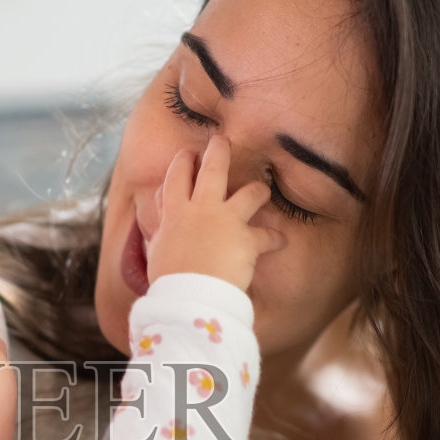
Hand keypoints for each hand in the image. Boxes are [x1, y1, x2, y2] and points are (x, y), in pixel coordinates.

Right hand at [146, 135, 276, 291]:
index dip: (183, 162)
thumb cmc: (169, 281)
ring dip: (259, 190)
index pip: (176, 176)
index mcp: (175, 213)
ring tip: (263, 189)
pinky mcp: (247, 240)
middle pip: (213, 168)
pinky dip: (275, 239)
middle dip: (219, 149)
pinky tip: (281, 241)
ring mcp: (226, 221)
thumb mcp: (157, 252)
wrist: (189, 298)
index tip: (188, 154)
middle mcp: (201, 209)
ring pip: (251, 192)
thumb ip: (162, 235)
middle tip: (223, 140)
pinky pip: (268, 235)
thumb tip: (161, 231)